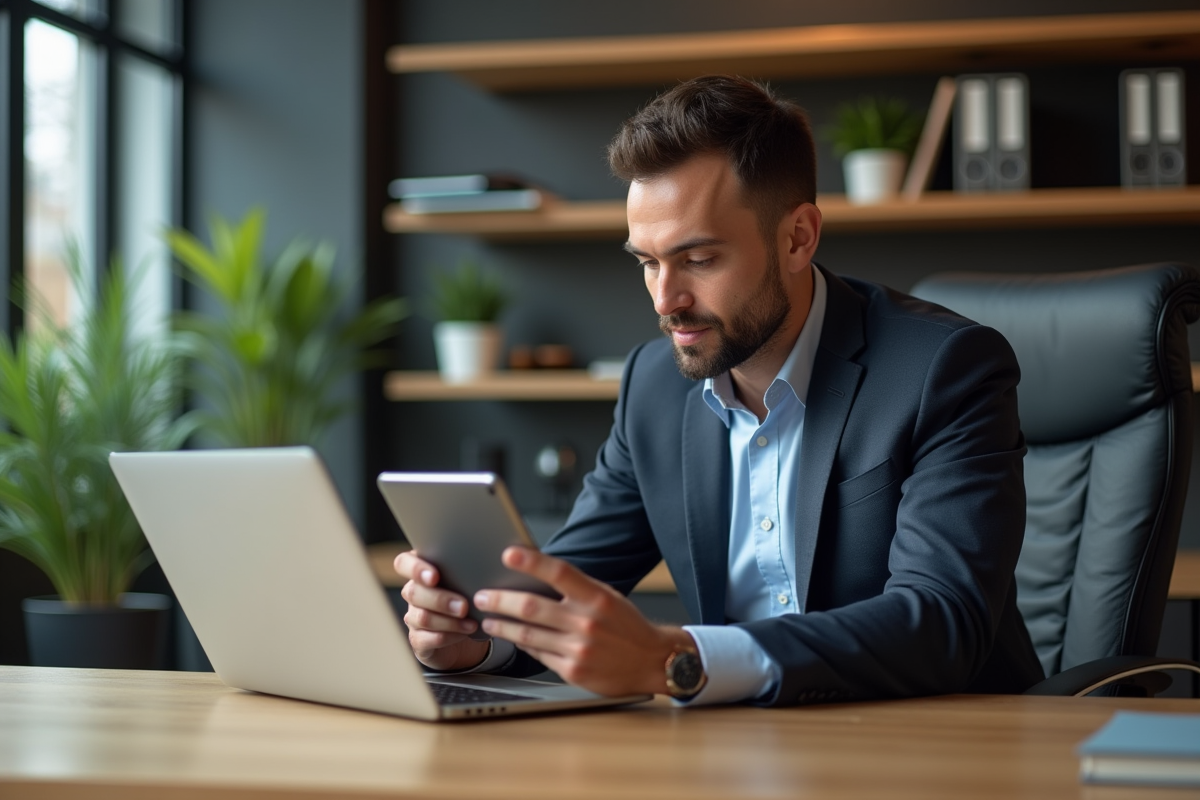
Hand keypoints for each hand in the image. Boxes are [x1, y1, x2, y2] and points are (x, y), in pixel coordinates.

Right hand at [393, 550, 489, 670]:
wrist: (468, 636)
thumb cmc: (470, 598)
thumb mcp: (470, 581)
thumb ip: (470, 570)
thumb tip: (488, 564)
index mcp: (422, 571)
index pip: (403, 563)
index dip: (415, 568)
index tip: (434, 577)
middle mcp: (413, 593)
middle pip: (413, 592)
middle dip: (440, 600)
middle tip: (464, 606)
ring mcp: (413, 617)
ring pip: (422, 617)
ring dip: (449, 621)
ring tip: (472, 624)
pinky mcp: (418, 640)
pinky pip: (426, 639)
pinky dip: (448, 636)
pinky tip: (464, 634)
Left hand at [473, 546, 694, 696]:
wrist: (653, 661)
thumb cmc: (626, 625)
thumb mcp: (607, 597)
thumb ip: (575, 589)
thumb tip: (534, 576)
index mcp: (597, 597)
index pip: (559, 572)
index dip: (532, 562)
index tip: (508, 553)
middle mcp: (587, 622)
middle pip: (532, 607)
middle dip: (500, 600)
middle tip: (481, 595)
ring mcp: (579, 649)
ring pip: (527, 634)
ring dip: (502, 625)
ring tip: (488, 619)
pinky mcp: (573, 671)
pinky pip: (538, 654)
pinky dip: (522, 645)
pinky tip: (512, 639)